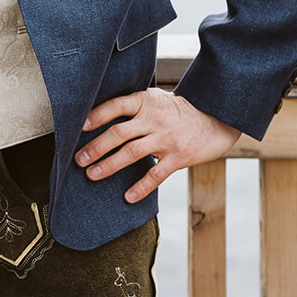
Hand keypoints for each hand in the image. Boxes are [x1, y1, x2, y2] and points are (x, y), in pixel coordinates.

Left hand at [75, 88, 240, 202]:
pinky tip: (128, 197)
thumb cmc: (178, 110)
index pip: (116, 106)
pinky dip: (141, 186)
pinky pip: (156, 174)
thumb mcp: (157, 100)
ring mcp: (167, 138)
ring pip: (132, 153)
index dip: (96, 116)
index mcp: (146, 102)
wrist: (217, 117)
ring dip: (110, 165)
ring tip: (92, 175)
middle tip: (79, 160)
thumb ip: (134, 106)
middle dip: (96, 147)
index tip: (79, 128)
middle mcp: (154, 118)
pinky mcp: (180, 156)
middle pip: (119, 133)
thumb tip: (99, 116)